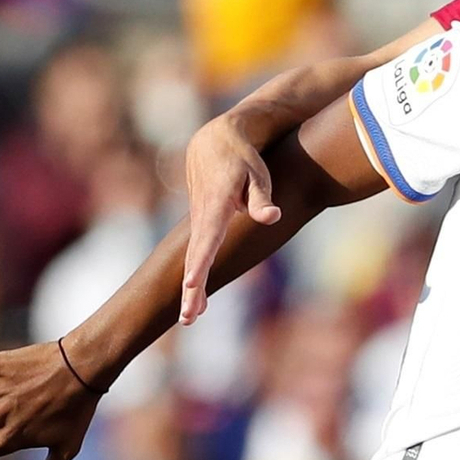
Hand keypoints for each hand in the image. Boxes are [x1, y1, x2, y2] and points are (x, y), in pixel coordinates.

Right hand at [181, 113, 279, 323]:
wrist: (216, 141)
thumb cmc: (244, 158)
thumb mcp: (258, 173)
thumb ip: (261, 197)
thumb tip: (271, 217)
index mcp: (216, 206)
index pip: (207, 240)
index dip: (199, 264)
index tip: (190, 285)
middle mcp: (202, 216)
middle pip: (195, 257)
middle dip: (192, 289)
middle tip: (188, 318)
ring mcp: (199, 220)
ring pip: (194, 258)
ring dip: (192, 289)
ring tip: (192, 317)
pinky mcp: (201, 222)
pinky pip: (197, 253)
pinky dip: (195, 275)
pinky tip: (197, 298)